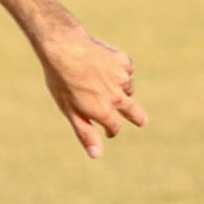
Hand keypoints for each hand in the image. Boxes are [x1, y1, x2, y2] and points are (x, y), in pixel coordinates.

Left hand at [35, 21, 145, 157]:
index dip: (110, 131)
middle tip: (142, 121)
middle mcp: (117, 97)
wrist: (65, 48)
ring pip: (127, 88)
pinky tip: (105, 66)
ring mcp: (122, 79)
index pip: (114, 127)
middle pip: (133, 111)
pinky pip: (126, 70)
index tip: (109, 131)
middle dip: (137, 117)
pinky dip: (118, 71)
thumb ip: (85, 133)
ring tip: (102, 82)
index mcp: (102, 111)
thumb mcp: (69, 111)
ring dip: (120, 89)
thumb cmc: (61, 81)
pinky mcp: (124, 62)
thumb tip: (96, 155)